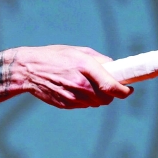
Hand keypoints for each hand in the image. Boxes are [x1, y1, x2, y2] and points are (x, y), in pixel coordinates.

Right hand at [13, 45, 133, 108]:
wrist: (28, 70)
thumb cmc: (54, 57)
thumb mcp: (78, 51)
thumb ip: (99, 60)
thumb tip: (115, 67)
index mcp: (85, 66)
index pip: (112, 86)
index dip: (124, 91)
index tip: (128, 89)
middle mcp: (80, 84)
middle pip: (106, 98)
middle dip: (110, 94)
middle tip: (108, 86)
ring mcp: (72, 96)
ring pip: (96, 103)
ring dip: (97, 97)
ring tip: (87, 85)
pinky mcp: (65, 104)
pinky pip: (83, 105)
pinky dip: (84, 100)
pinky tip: (74, 89)